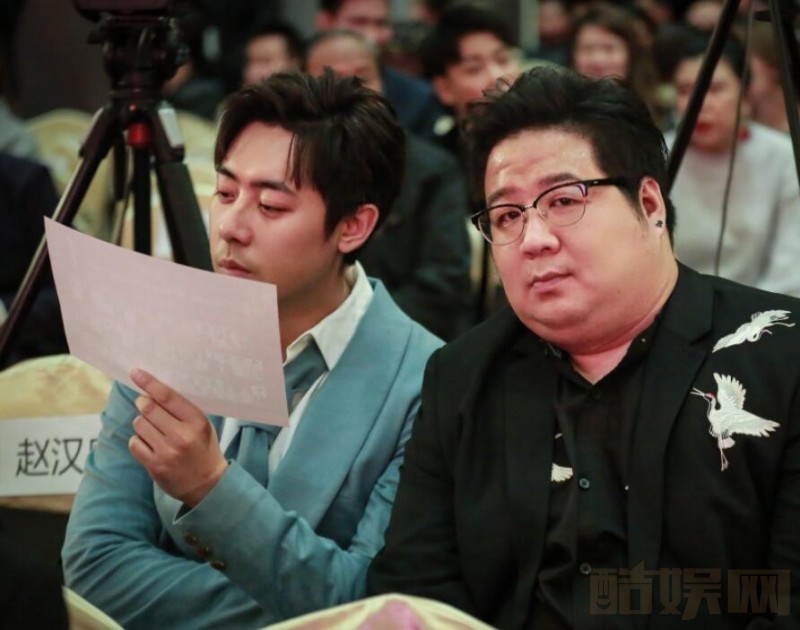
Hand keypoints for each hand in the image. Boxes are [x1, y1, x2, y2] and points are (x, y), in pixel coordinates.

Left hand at [129, 368, 227, 506]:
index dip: (150, 383)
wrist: (207, 485)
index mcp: (196, 421)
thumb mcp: (202, 425)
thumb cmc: (204, 448)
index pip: (168, 397)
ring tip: (154, 430)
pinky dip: (139, 440)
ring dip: (142, 424)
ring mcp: (167, 452)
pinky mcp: (155, 466)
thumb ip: (182, 410)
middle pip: (149, 409)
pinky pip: (135, 443)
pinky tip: (150, 444)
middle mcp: (181, 435)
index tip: (136, 373)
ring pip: (139, 425)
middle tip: (144, 403)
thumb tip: (153, 392)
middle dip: (143, 403)